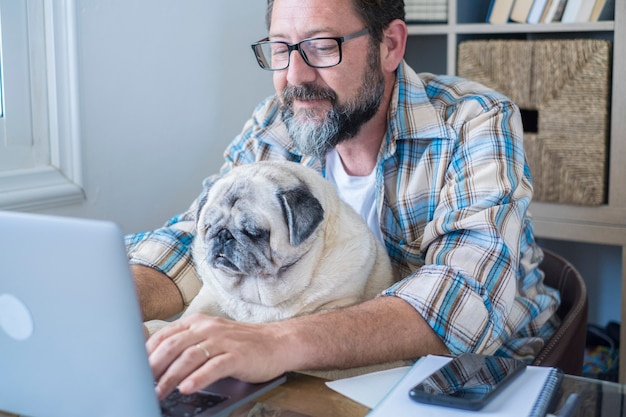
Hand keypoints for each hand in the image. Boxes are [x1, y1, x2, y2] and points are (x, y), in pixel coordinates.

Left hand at [146, 313, 288, 400]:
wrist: (277, 342)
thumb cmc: (241, 343)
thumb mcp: (211, 337)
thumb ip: (188, 344)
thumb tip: (157, 363)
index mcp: (198, 322)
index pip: (165, 334)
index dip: (147, 353)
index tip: (133, 370)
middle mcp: (208, 328)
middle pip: (174, 345)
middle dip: (154, 367)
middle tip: (141, 385)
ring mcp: (224, 341)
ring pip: (190, 357)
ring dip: (171, 376)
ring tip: (159, 392)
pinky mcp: (238, 356)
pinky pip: (214, 367)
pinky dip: (198, 378)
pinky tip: (187, 388)